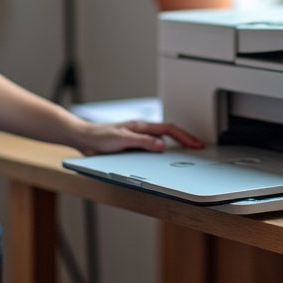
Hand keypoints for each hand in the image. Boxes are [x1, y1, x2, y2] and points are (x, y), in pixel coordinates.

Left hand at [71, 119, 203, 155]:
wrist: (83, 138)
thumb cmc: (98, 137)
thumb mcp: (121, 140)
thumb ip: (142, 142)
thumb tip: (161, 146)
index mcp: (141, 127)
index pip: (169, 129)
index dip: (184, 136)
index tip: (196, 144)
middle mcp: (141, 131)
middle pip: (170, 132)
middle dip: (186, 138)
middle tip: (199, 146)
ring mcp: (138, 138)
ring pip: (162, 139)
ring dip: (177, 143)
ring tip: (189, 149)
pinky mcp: (132, 146)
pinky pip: (153, 146)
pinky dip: (164, 149)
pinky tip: (167, 155)